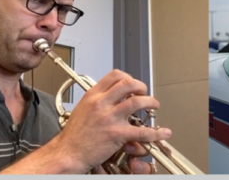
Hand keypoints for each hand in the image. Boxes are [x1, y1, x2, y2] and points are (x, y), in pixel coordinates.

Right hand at [55, 70, 171, 172]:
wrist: (67, 154)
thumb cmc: (73, 135)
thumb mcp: (83, 108)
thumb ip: (98, 99)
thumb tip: (112, 95)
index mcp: (93, 95)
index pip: (115, 75)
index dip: (128, 77)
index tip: (133, 83)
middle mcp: (102, 103)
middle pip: (128, 84)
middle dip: (140, 86)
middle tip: (144, 92)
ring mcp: (109, 118)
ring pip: (136, 102)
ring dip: (150, 102)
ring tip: (154, 105)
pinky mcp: (116, 134)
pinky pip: (140, 131)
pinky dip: (154, 132)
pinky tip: (161, 133)